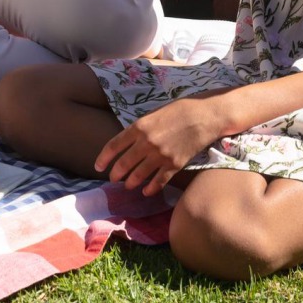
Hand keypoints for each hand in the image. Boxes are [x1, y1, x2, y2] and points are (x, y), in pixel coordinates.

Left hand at [95, 100, 223, 196]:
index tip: (98, 166)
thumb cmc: (178, 111)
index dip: (104, 158)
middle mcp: (146, 142)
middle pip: (124, 163)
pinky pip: (159, 180)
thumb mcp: (152, 115)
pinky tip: (146, 191)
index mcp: (139, 127)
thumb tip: (128, 143)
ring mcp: (161, 155)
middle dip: (116, 173)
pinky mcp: (175, 164)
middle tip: (112, 179)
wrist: (204, 116)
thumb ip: (139, 129)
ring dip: (131, 182)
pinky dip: (151, 188)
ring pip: (140, 174)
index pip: (114, 145)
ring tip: (127, 186)